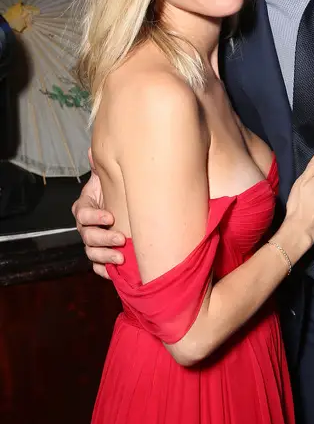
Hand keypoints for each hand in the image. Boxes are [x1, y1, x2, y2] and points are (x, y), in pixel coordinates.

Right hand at [71, 148, 124, 277]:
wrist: (121, 202)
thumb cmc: (113, 189)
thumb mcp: (107, 176)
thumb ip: (100, 166)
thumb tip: (93, 151)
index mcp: (85, 207)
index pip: (82, 214)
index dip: (94, 216)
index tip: (111, 217)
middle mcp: (86, 226)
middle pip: (87, 236)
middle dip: (103, 239)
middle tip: (121, 239)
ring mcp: (92, 241)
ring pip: (91, 252)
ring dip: (105, 256)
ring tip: (121, 258)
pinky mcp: (99, 254)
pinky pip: (96, 266)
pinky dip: (103, 270)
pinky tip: (114, 272)